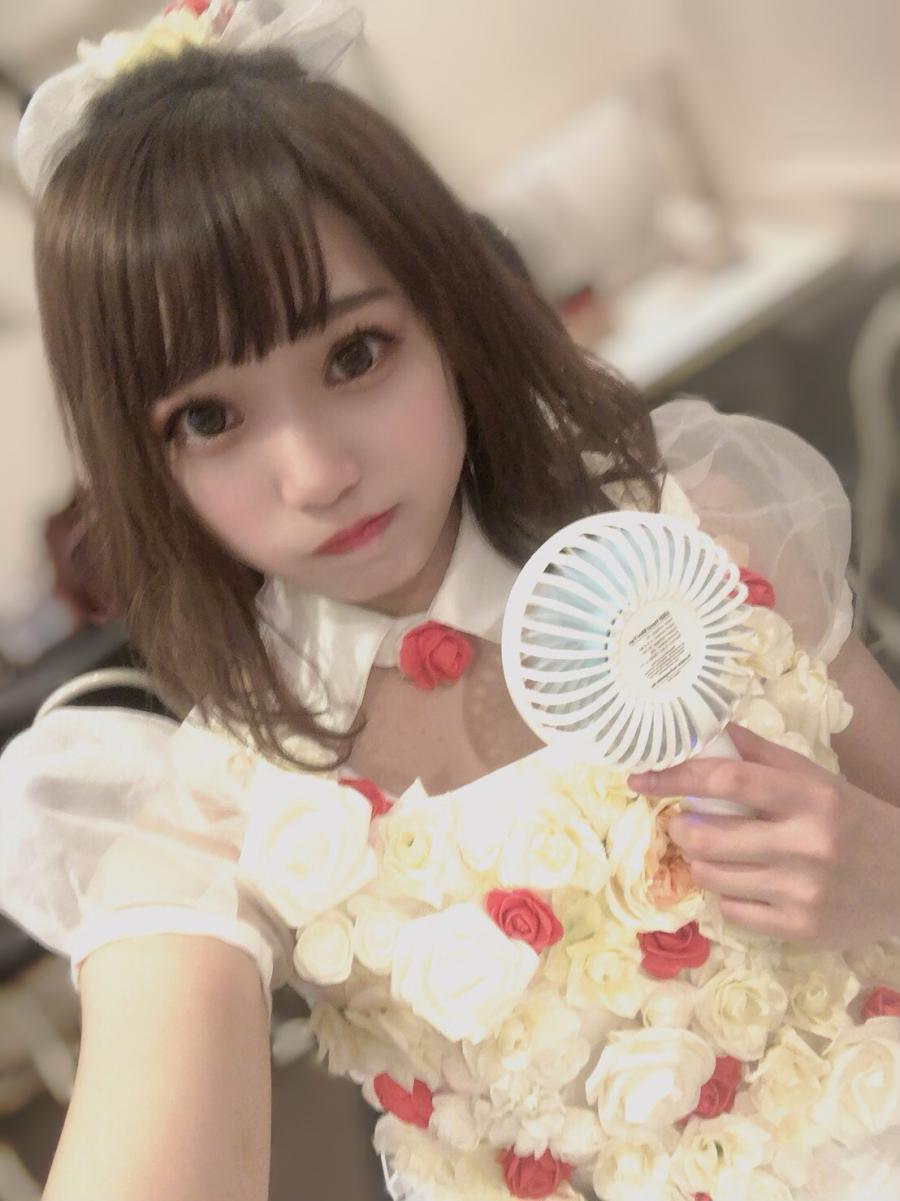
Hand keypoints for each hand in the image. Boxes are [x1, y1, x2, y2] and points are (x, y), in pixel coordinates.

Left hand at [627, 723, 899, 948]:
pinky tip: (743, 881)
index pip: (727, 781)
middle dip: (679, 827)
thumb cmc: (853, 820)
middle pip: (707, 836)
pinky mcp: (800, 929)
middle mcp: (806, 844)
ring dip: (698, 860)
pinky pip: (732, 910)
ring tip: (712, 850)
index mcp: (810, 797)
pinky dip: (726, 893)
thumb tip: (709, 730)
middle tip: (681, 821)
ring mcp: (803, 892)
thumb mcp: (816, 779)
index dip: (676, 776)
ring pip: (712, 875)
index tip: (641, 778)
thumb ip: (761, 755)